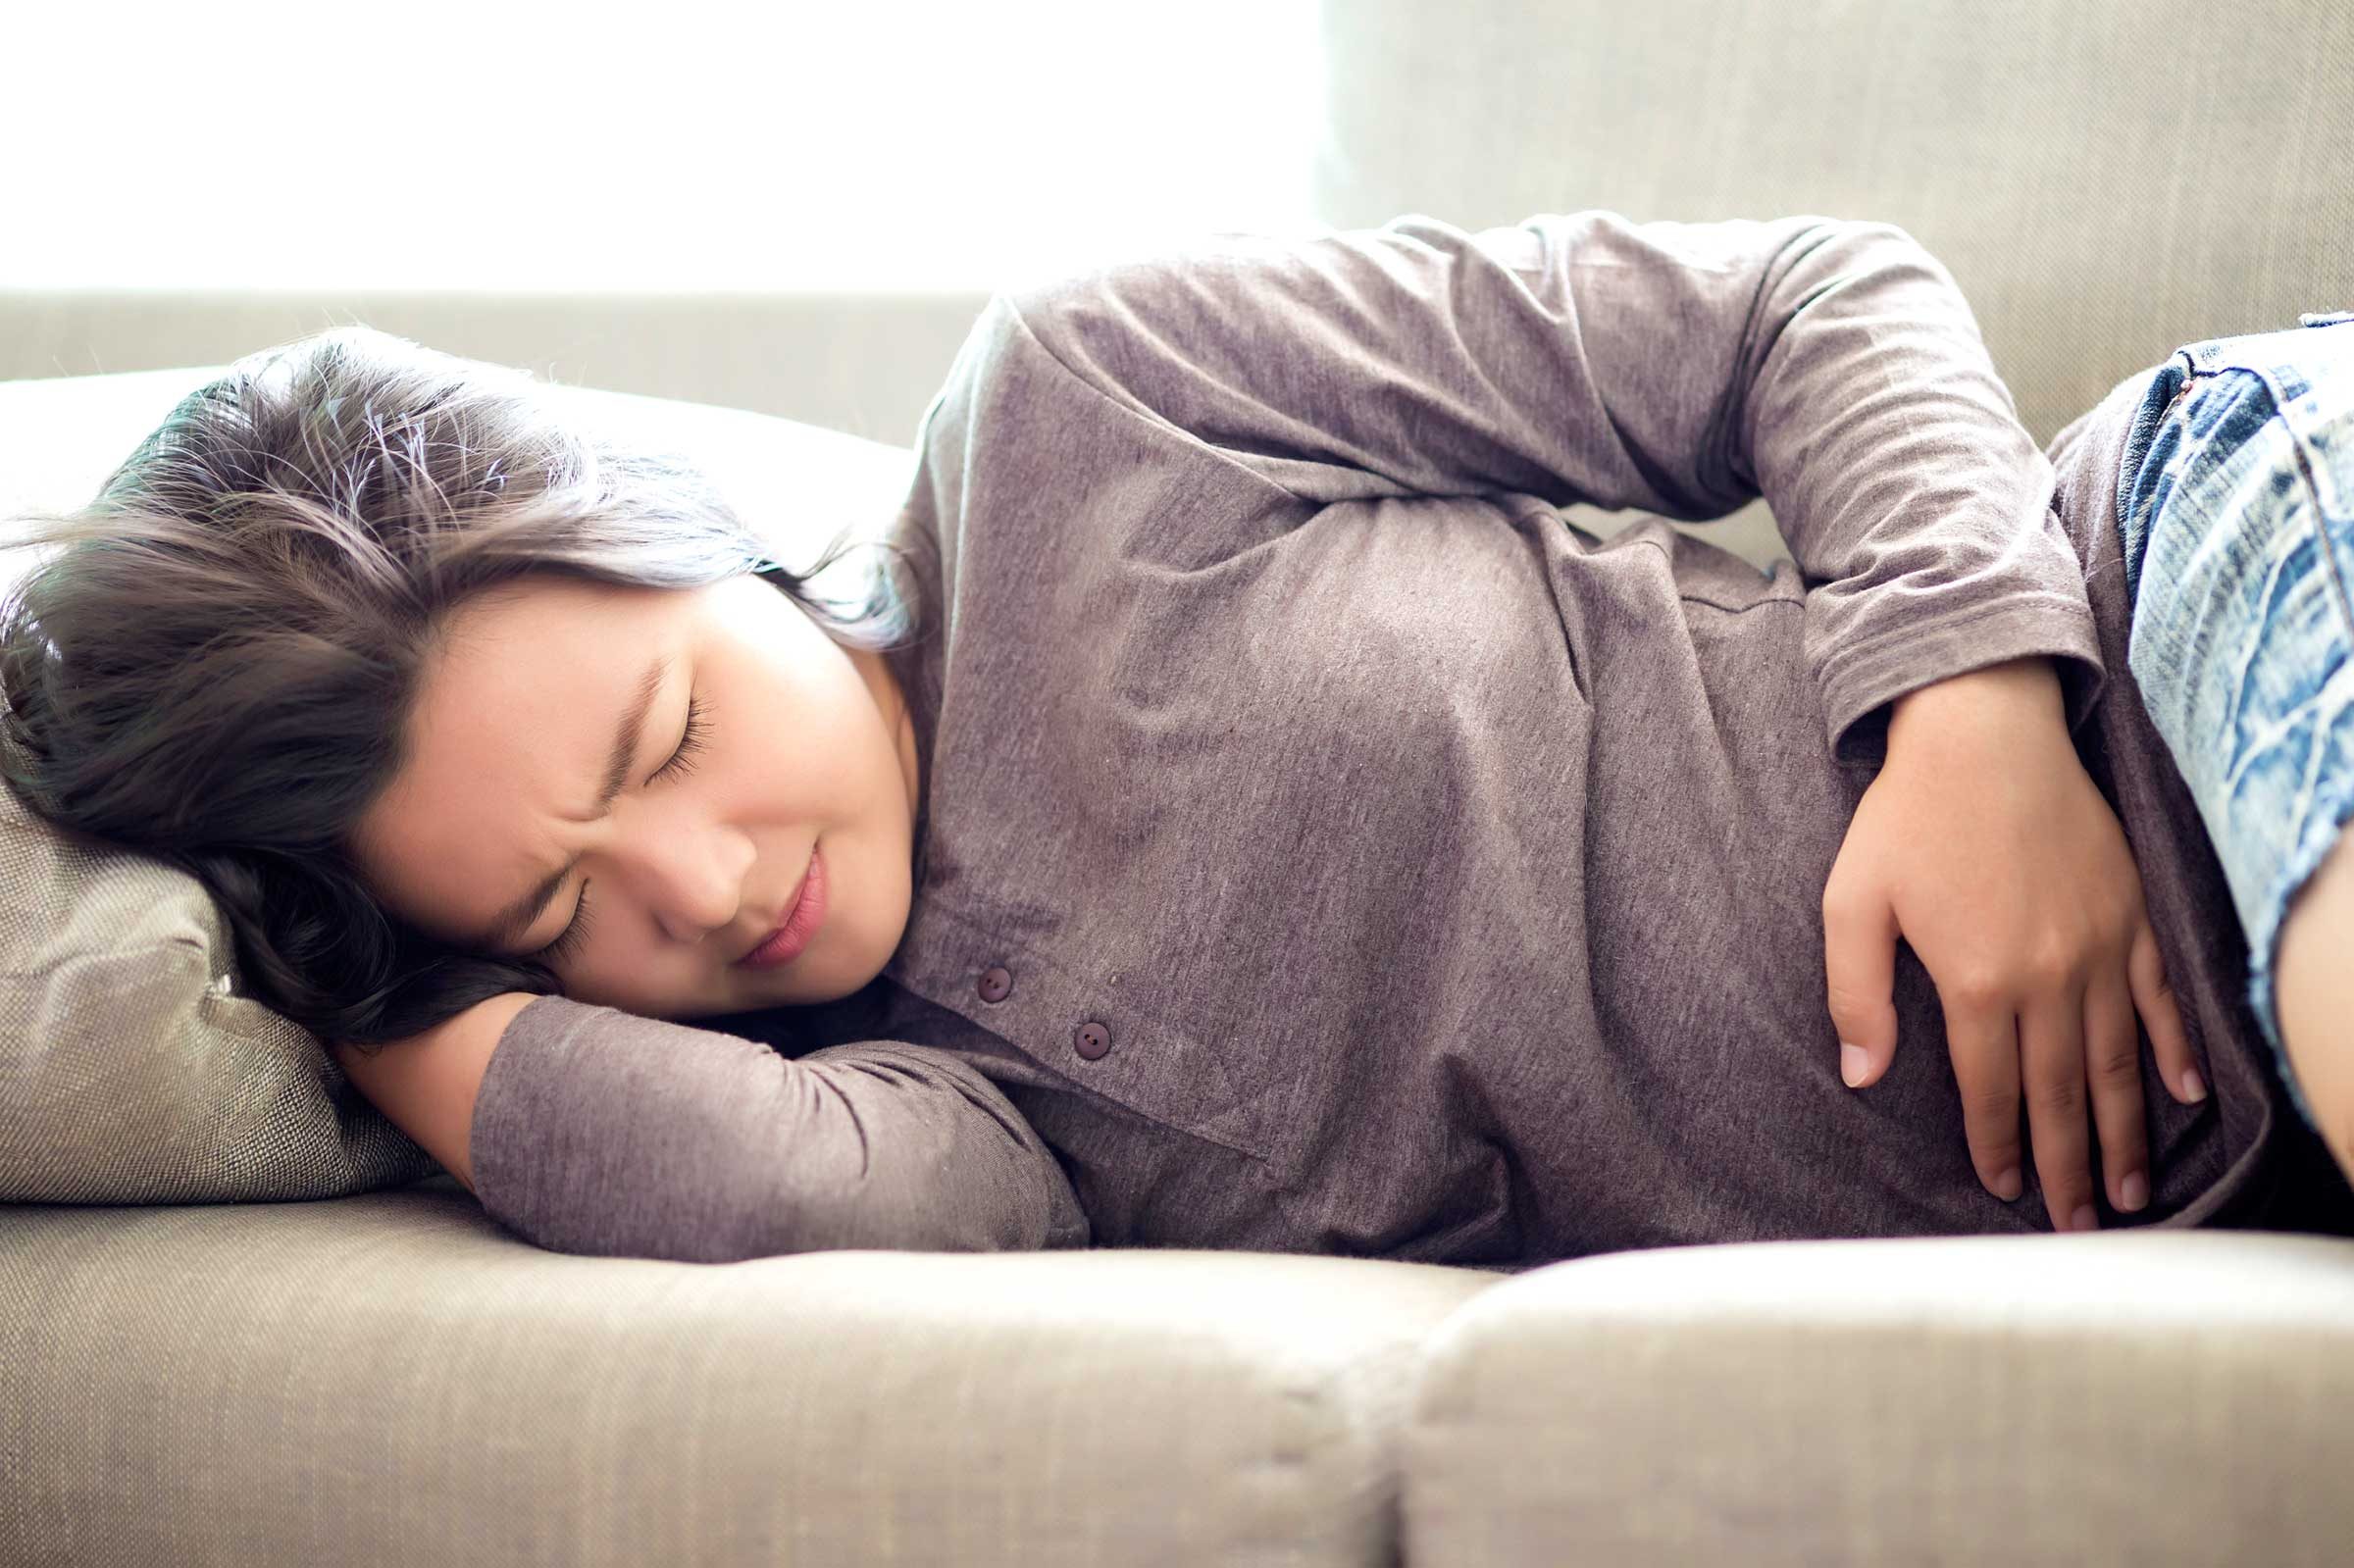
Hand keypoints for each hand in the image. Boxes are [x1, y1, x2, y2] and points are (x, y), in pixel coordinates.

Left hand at [1822, 658, 2206, 1230]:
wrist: (1983, 734)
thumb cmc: (1906, 817)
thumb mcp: (1850, 902)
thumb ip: (1853, 993)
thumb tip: (1860, 1073)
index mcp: (1977, 980)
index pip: (1992, 1088)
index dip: (1998, 1145)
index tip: (2002, 1188)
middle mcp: (2049, 975)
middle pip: (2062, 1093)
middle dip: (2069, 1166)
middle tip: (2081, 1224)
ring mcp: (2100, 947)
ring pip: (2117, 1061)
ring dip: (2125, 1131)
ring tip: (2132, 1191)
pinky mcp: (2133, 915)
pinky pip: (2160, 998)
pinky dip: (2175, 1050)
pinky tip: (2182, 1096)